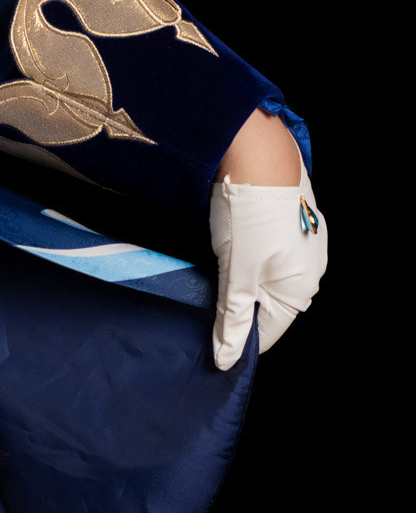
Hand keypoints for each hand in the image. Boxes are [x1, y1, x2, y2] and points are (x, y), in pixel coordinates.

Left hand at [209, 108, 326, 369]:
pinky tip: (228, 243)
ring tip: (212, 268)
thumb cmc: (250, 216)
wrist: (259, 153)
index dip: (237, 338)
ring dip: (240, 278)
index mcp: (301, 290)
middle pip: (267, 304)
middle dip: (237, 306)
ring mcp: (302, 243)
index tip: (208, 339)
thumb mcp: (237, 274)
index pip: (267, 332)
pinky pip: (268, 252)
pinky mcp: (290, 221)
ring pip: (265, 276)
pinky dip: (247, 254)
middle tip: (203, 299)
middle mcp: (309, 270)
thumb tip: (227, 359)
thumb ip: (234, 318)